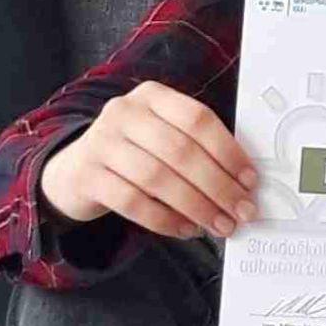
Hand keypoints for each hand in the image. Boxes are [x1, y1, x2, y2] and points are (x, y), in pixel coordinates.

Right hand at [40, 80, 259, 239]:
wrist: (75, 170)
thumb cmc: (134, 153)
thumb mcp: (161, 135)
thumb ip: (197, 149)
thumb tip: (243, 184)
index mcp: (152, 96)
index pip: (197, 119)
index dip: (228, 151)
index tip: (250, 180)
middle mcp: (124, 112)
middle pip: (181, 151)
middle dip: (218, 186)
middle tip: (241, 211)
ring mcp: (102, 143)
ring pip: (158, 178)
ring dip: (196, 206)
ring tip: (219, 225)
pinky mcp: (88, 176)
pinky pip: (133, 202)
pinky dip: (165, 220)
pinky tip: (186, 229)